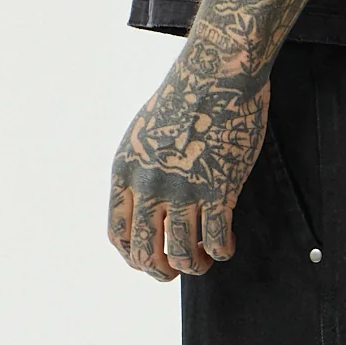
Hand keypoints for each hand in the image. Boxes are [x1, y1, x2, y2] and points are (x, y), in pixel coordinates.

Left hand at [108, 52, 270, 280]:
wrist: (217, 73)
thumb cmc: (186, 97)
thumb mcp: (144, 132)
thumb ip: (141, 171)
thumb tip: (147, 205)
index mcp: (126, 171)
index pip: (118, 235)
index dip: (134, 256)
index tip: (152, 257)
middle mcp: (149, 186)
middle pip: (145, 254)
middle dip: (161, 271)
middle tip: (178, 267)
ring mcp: (184, 190)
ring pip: (182, 256)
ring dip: (195, 265)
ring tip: (205, 257)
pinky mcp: (219, 189)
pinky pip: (217, 241)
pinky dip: (222, 251)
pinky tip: (227, 242)